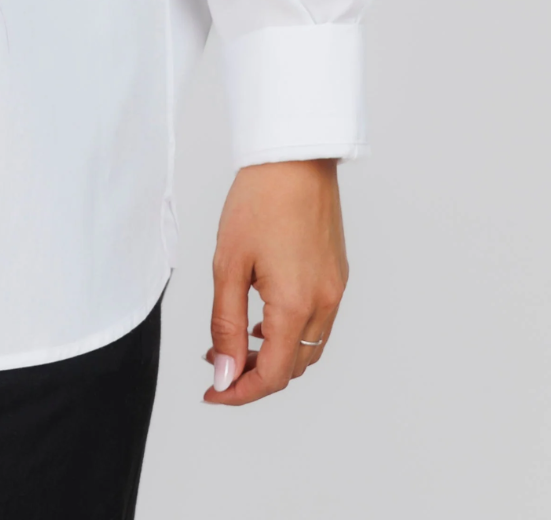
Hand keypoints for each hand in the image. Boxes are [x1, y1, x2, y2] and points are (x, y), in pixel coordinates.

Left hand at [202, 159, 347, 405]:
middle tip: (217, 364)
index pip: (274, 375)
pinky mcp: (337, 274)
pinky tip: (262, 318)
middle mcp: (325, 303)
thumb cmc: (259, 200)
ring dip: (275, 355)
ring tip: (235, 342)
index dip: (241, 392)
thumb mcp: (229, 264)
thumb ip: (226, 325)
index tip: (212, 392)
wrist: (294, 158)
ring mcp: (336, 289)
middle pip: (294, 367)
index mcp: (297, 305)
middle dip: (255, 375)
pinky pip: (317, 322)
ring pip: (308, 347)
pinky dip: (291, 332)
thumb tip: (225, 372)